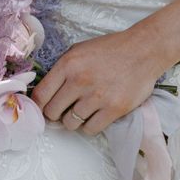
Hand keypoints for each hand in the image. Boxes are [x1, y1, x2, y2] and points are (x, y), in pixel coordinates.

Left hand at [30, 26, 163, 135]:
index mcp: (68, 64)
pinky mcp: (113, 109)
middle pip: (52, 112)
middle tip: (62, 110)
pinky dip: (89, 126)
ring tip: (82, 110)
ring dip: (73, 120)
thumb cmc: (110, 49)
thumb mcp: (79, 50)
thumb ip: (61, 69)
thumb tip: (46, 91)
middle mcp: (79, 81)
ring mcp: (97, 97)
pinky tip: (94, 115)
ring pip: (70, 123)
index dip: (37, 106)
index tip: (40, 109)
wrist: (142, 51)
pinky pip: (90, 129)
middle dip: (54, 114)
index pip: (41, 94)